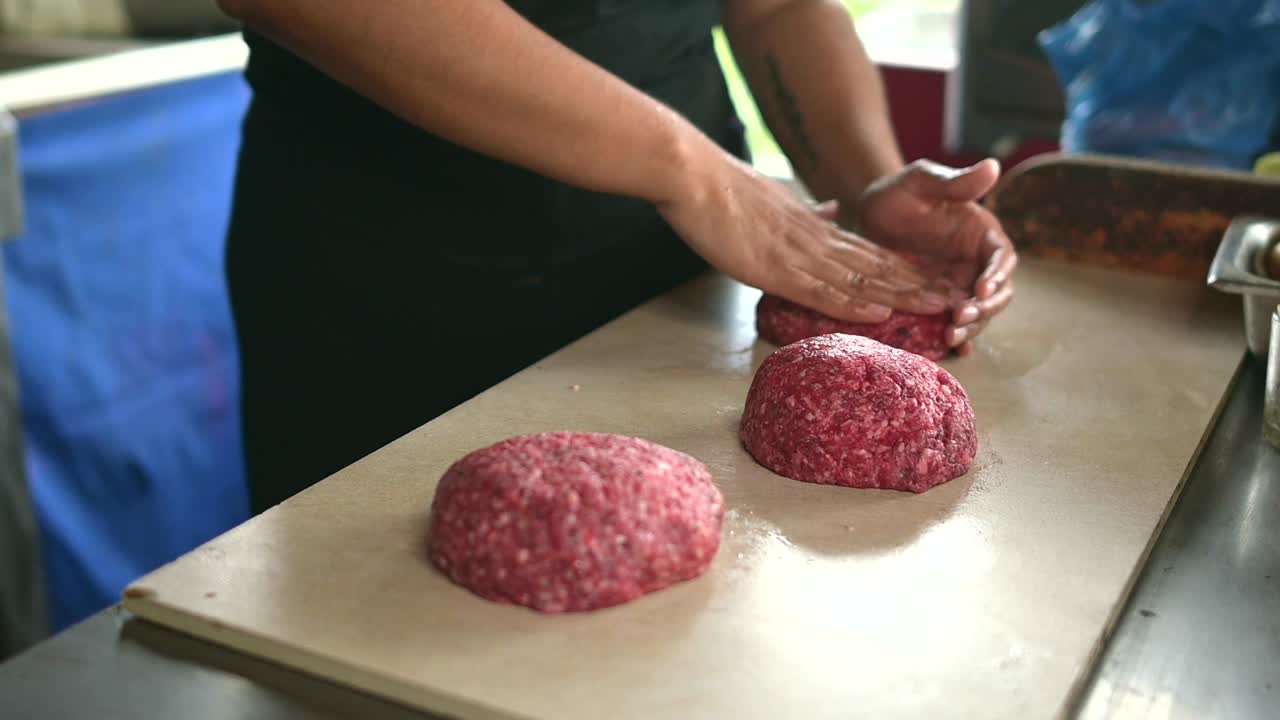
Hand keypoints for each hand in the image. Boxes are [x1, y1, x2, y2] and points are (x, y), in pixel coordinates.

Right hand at [657, 151, 951, 322]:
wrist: (693, 177)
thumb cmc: (722, 191)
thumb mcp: (775, 197)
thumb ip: (807, 211)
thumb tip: (833, 210)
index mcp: (814, 228)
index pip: (867, 253)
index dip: (902, 269)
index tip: (932, 280)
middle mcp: (815, 241)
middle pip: (876, 266)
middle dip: (917, 284)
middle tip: (956, 298)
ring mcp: (798, 255)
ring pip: (860, 279)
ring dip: (902, 295)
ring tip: (939, 307)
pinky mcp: (776, 268)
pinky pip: (821, 290)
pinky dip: (852, 303)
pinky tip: (880, 312)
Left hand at [845, 158, 1016, 353]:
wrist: (866, 217)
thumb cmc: (897, 193)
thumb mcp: (921, 181)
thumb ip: (954, 180)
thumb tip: (993, 166)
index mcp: (981, 233)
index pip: (1002, 257)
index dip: (997, 275)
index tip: (980, 287)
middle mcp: (975, 262)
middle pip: (996, 292)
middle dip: (984, 309)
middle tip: (960, 319)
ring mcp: (958, 285)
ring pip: (977, 312)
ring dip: (970, 327)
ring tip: (951, 338)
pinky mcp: (938, 302)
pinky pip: (952, 322)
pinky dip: (955, 336)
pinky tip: (949, 349)